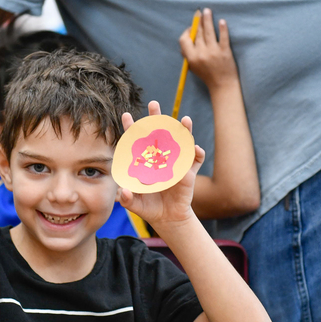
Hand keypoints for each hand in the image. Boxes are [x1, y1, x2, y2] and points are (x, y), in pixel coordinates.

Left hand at [118, 101, 204, 228]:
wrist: (167, 218)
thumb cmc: (149, 206)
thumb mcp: (135, 203)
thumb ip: (126, 198)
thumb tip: (123, 192)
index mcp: (146, 161)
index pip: (137, 140)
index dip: (132, 128)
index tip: (126, 115)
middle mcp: (161, 157)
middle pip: (159, 133)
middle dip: (156, 117)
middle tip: (153, 104)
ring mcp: (176, 163)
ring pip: (181, 141)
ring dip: (184, 129)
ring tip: (185, 120)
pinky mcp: (188, 172)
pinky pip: (195, 160)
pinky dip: (197, 153)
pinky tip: (195, 149)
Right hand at [179, 8, 237, 89]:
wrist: (222, 86)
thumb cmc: (207, 76)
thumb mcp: (193, 67)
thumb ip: (188, 54)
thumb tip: (187, 37)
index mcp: (191, 58)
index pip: (184, 40)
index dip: (187, 32)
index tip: (191, 28)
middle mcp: (201, 53)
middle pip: (198, 33)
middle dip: (198, 21)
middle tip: (199, 13)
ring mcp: (213, 52)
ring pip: (208, 31)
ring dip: (207, 19)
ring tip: (207, 11)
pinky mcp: (225, 52)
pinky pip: (223, 37)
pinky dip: (222, 28)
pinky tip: (221, 21)